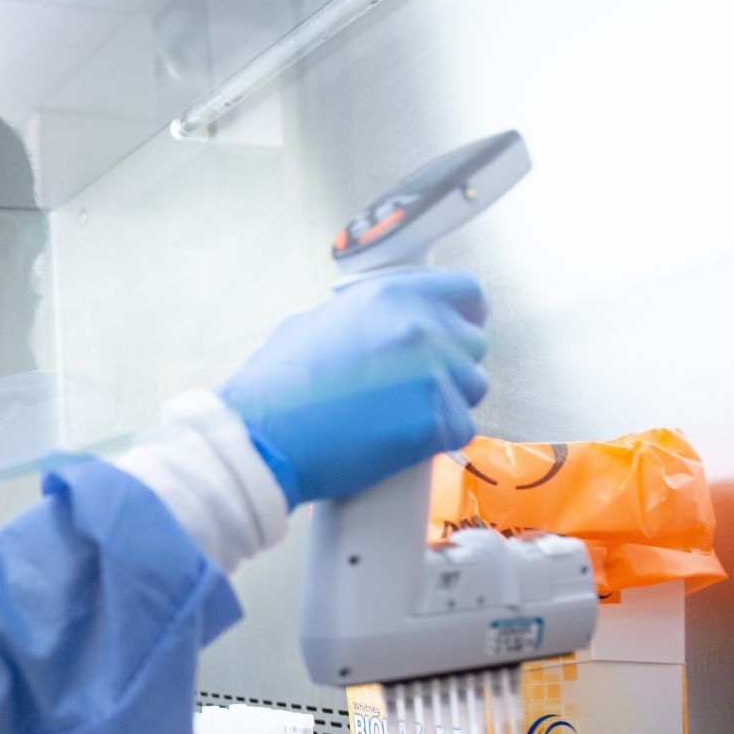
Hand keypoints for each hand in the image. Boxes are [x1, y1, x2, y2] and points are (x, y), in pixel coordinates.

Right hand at [218, 267, 488, 507]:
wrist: (260, 436)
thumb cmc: (274, 388)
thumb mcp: (312, 324)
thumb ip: (361, 318)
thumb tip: (378, 327)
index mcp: (391, 296)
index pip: (466, 292)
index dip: (463, 316)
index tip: (456, 332)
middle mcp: (419, 327)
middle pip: (472, 345)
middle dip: (450, 366)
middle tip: (416, 388)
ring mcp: (431, 375)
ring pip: (472, 389)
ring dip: (446, 404)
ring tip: (402, 417)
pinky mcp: (432, 422)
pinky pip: (459, 429)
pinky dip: (436, 440)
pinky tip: (401, 441)